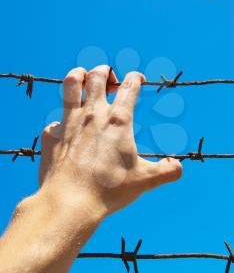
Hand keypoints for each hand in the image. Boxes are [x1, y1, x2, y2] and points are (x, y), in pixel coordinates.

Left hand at [39, 65, 181, 216]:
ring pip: (71, 84)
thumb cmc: (109, 189)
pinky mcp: (53, 135)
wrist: (70, 202)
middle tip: (109, 77)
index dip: (136, 77)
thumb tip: (178, 167)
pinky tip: (66, 131)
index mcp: (118, 121)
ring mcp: (69, 122)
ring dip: (79, 76)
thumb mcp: (144, 181)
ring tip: (82, 76)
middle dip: (105, 71)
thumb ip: (167, 171)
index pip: (129, 86)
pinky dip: (62, 121)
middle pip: (98, 76)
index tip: (138, 78)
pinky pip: (56, 120)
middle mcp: (93, 115)